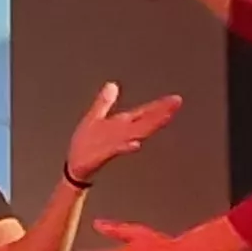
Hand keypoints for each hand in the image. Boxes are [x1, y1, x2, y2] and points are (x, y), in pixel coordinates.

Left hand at [62, 81, 184, 183]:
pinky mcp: (104, 154)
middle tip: (176, 103)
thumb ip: (104, 102)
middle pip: (145, 121)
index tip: (175, 99)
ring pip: (136, 133)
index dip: (159, 106)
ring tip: (165, 116)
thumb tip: (112, 85)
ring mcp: (115, 143)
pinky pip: (117, 150)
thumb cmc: (86, 144)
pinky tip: (136, 144)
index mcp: (120, 124)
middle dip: (161, 111)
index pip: (143, 112)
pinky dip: (126, 147)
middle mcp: (122, 133)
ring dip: (149, 125)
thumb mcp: (94, 117)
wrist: (75, 166)